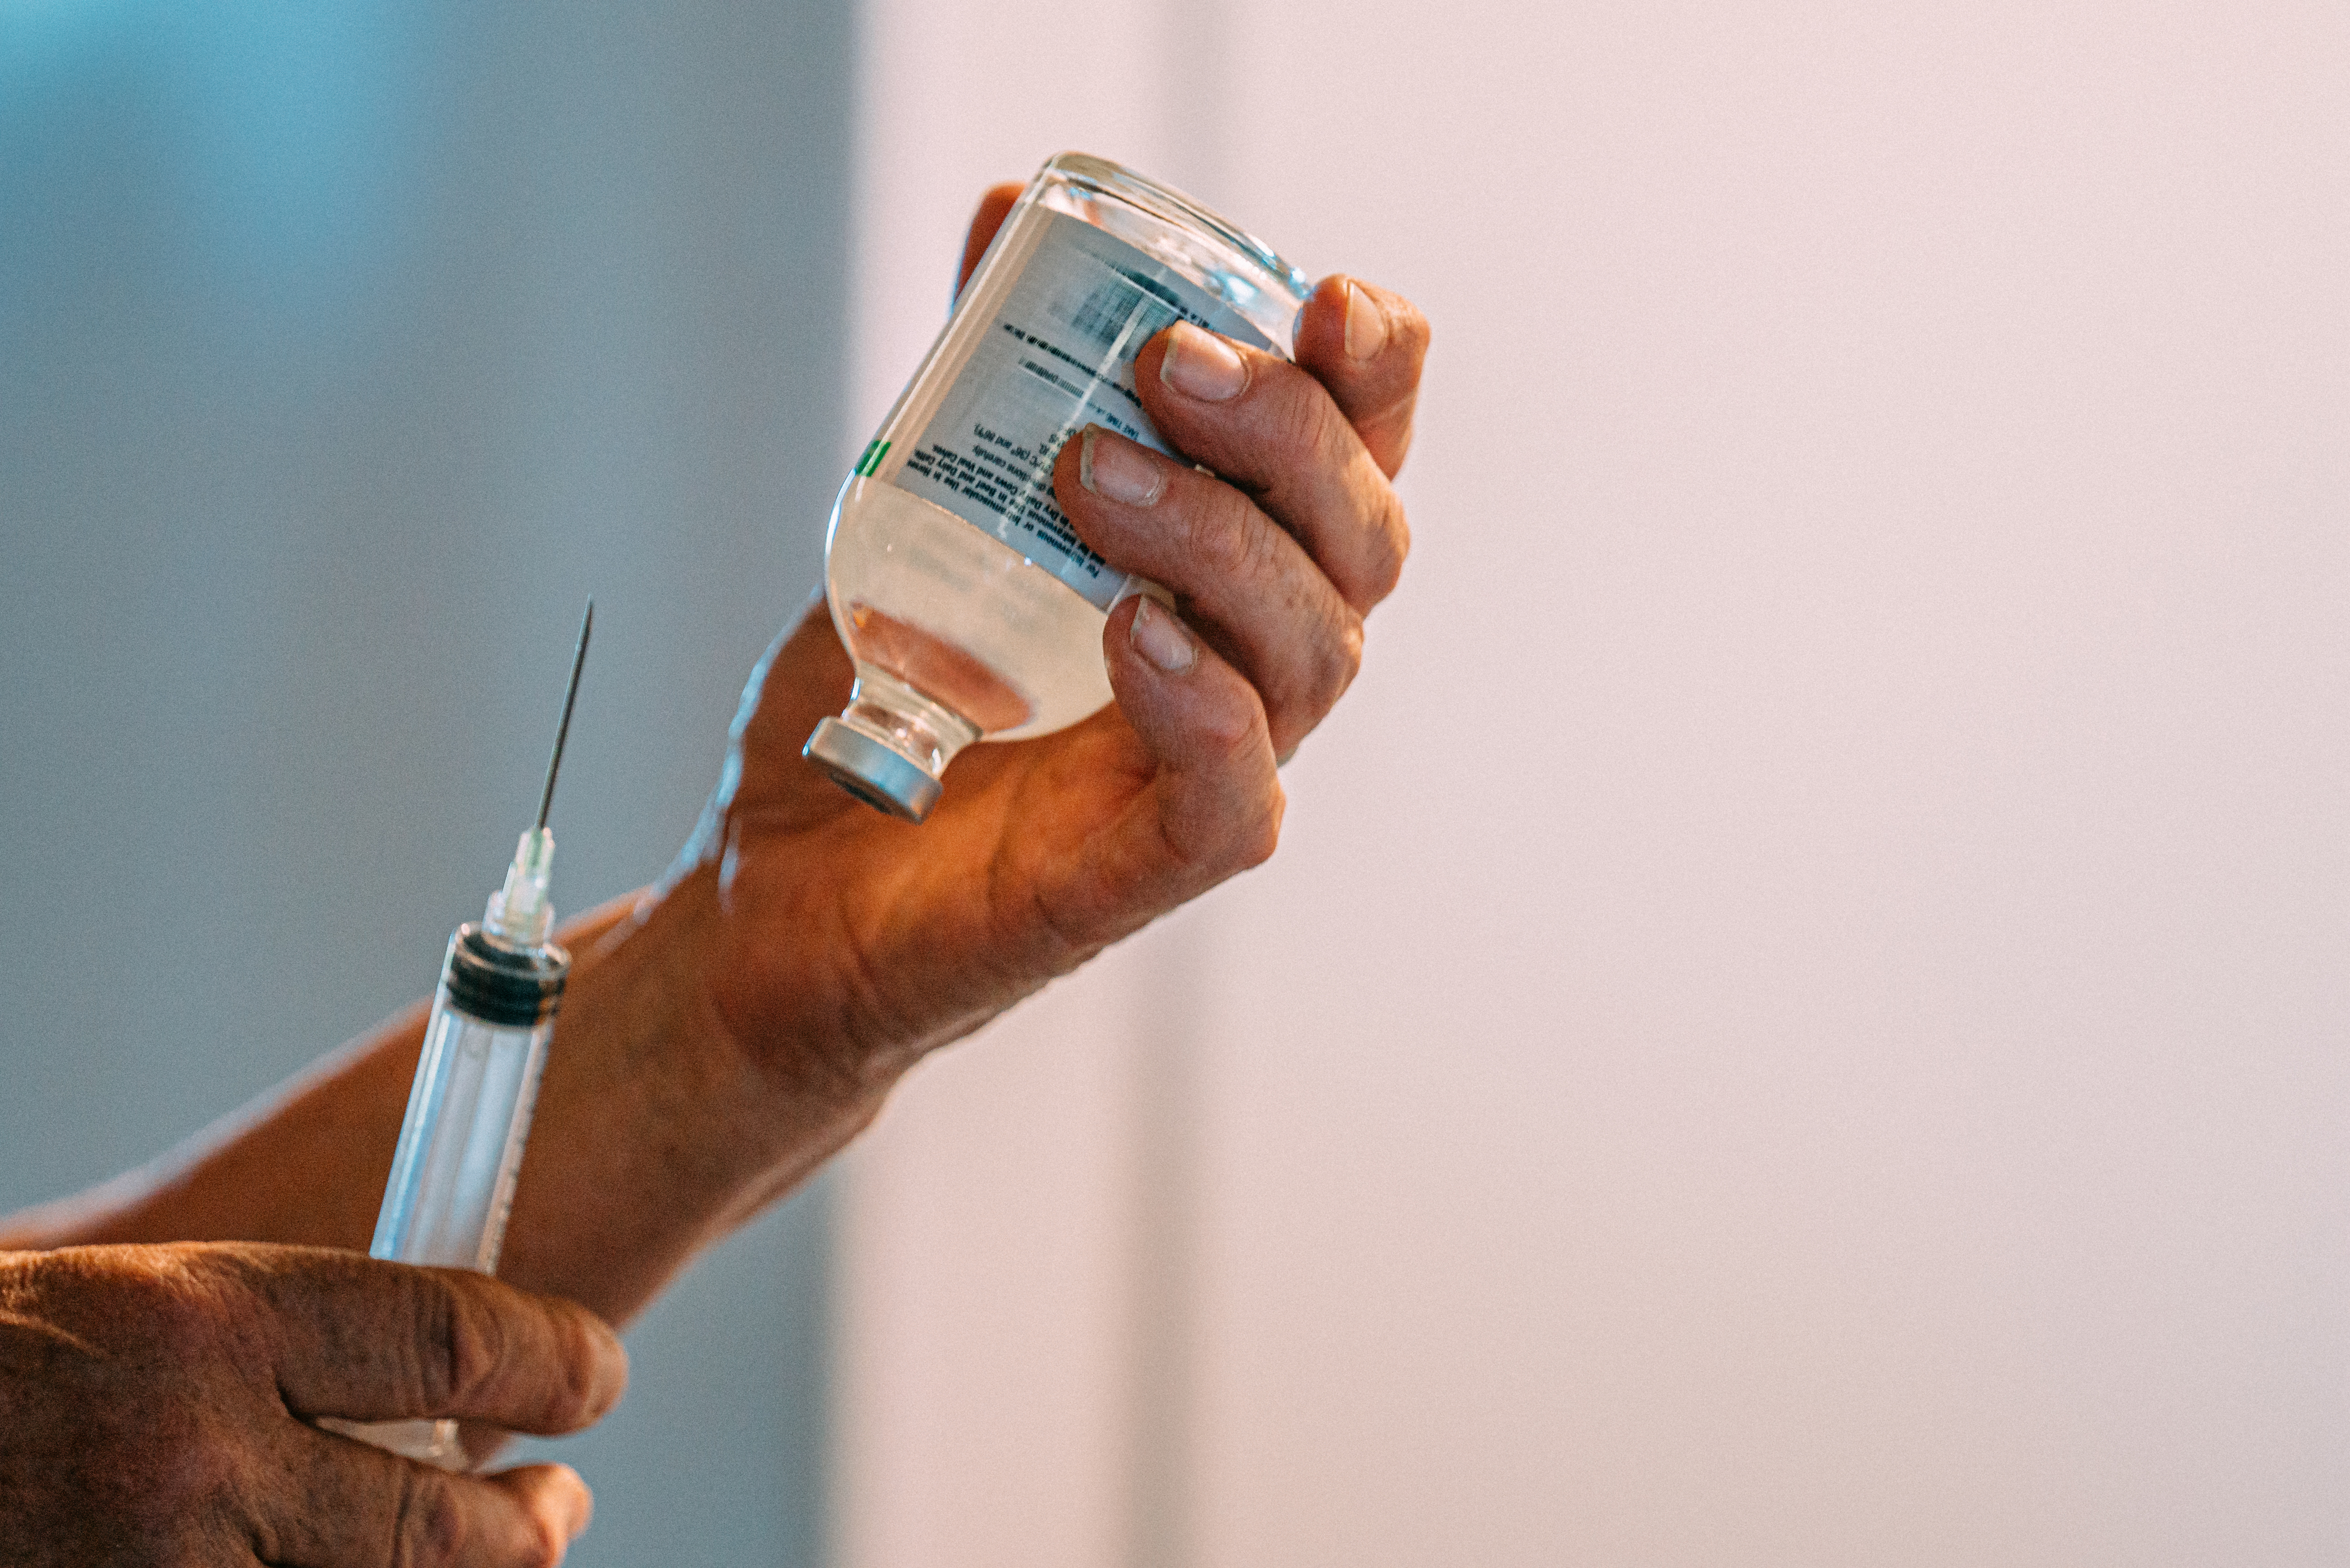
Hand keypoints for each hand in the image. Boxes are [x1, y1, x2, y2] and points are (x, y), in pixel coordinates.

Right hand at [0, 1242, 625, 1565]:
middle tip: (557, 1508)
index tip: (595, 1376)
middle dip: (529, 1527)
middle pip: (442, 1525)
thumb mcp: (128, 1309)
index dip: (558, 1361)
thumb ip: (266, 1347)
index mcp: (200, 1324)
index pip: (451, 1336)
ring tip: (482, 1554)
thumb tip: (426, 1386)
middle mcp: (191, 1460)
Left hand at [680, 183, 1428, 1099]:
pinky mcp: (1143, 875)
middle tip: (1165, 369)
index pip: (1358, 461)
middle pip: (1362, 543)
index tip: (1320, 299)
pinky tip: (1133, 633)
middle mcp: (1246, 666)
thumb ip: (982, 377)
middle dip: (1289, 436)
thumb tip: (1008, 214)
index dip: (1375, 374)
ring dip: (1222, 541)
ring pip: (1312, 653)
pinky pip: (1237, 797)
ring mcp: (1204, 774)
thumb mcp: (923, 509)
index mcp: (1224, 570)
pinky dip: (1207, 709)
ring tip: (1096, 475)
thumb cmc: (878, 703)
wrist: (775, 888)